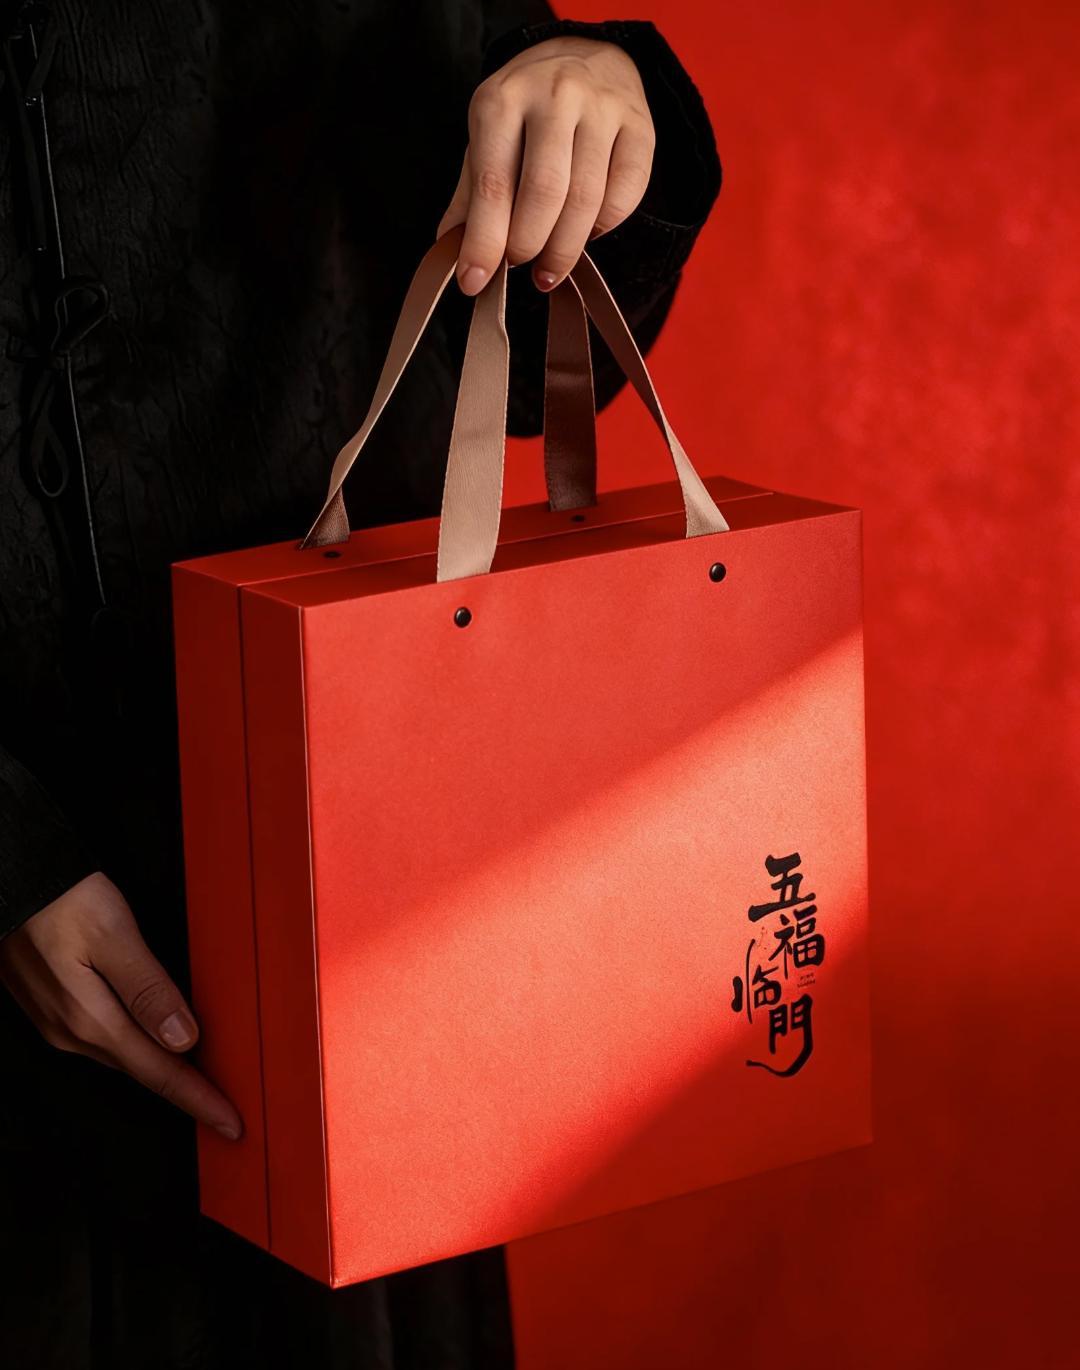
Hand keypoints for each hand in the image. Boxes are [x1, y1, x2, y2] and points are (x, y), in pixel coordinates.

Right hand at [0, 872, 241, 1138]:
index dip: (198, 1099)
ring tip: (201, 1080)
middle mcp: (73, 1032)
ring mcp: (60, 1023)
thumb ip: (148, 988)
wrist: (14, 881)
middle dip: (186, 1091)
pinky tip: (156, 1040)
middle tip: (225, 1108)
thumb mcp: (115, 935)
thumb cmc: (63, 899)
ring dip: (163, 1070)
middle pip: (144, 1071)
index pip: (159, 1072)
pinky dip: (140, 1047)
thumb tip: (183, 1039)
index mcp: (92, 1019)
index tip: (231, 1123)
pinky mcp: (55, 1008)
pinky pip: (108, 1039)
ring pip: (125, 1056)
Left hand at [438, 36, 654, 294]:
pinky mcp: (640, 127)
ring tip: (550, 269)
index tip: (474, 282)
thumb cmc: (530, 110)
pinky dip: (603, 227)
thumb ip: (471, 193)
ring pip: (587, 199)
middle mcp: (555, 95)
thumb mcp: (489, 137)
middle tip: (522, 266)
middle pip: (545, 193)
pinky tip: (587, 231)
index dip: (485, 242)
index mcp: (503, 99)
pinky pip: (626, 194)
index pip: (493, 184)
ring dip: (565, 249)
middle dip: (529, 245)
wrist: (590, 58)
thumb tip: (451, 251)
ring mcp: (602, 108)